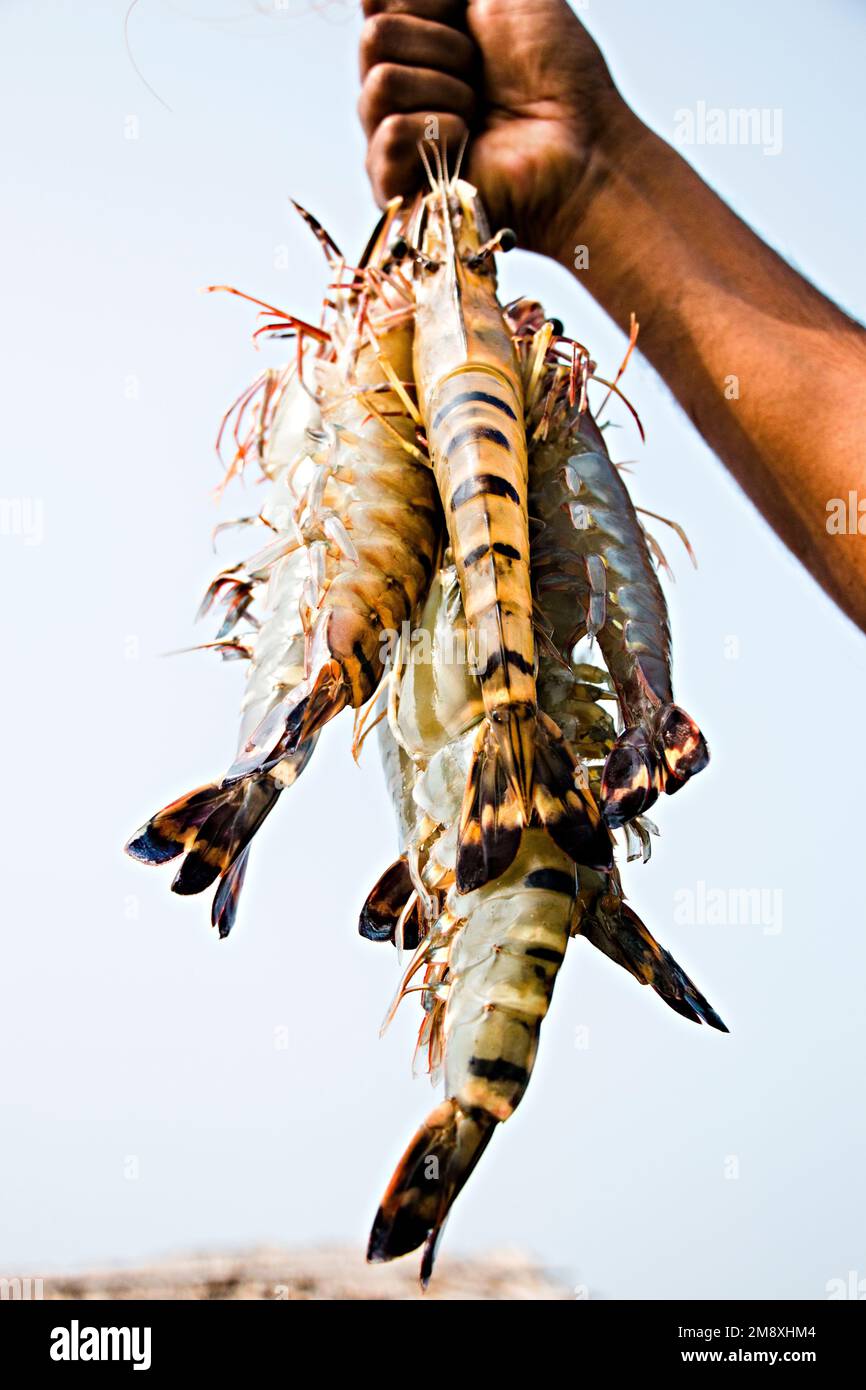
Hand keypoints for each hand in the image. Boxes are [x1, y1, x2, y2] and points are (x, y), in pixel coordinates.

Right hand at [358, 0, 626, 257]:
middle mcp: (401, 86)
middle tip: (479, 72)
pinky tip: (466, 141)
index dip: (424, 2)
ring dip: (444, 89)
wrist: (578, 141)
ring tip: (477, 110)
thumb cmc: (553, 70)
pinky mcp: (399, 185)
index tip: (465, 15)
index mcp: (419, 38)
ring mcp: (396, 137)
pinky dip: (435, 132)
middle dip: (441, 47)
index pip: (377, 3)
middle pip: (375, 39)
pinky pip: (389, 136)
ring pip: (381, 84)